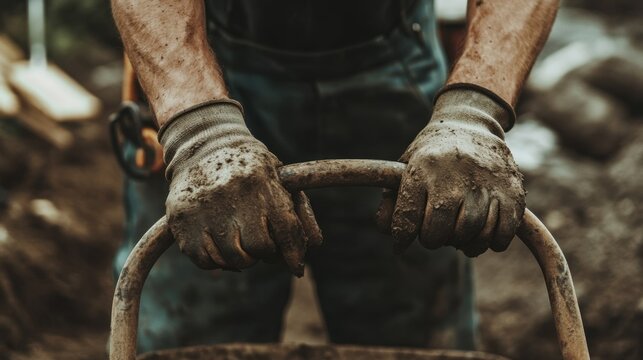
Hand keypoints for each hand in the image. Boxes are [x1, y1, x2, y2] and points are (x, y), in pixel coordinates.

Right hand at [160, 100, 321, 275]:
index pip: (286, 230)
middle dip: (264, 252)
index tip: (296, 265)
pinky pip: (206, 262)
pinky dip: (217, 260)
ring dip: (241, 257)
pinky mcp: (181, 221)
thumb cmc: (249, 166)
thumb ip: (300, 209)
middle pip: (259, 249)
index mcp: (260, 181)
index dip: (294, 252)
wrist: (203, 143)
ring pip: (233, 260)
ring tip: (239, 240)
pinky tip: (219, 243)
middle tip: (260, 242)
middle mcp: (232, 195)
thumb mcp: (278, 177)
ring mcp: (203, 209)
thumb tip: (314, 245)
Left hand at [378, 86, 524, 256]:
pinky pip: (503, 232)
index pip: (407, 219)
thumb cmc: (431, 155)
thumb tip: (390, 235)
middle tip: (434, 234)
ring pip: (472, 233)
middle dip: (433, 240)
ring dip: (463, 243)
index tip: (402, 243)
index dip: (402, 238)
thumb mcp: (405, 168)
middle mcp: (454, 174)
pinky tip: (482, 234)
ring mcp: (485, 182)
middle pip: (441, 231)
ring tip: (457, 236)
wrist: (470, 124)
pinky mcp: (511, 190)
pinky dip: (492, 242)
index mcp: (422, 168)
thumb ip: (392, 201)